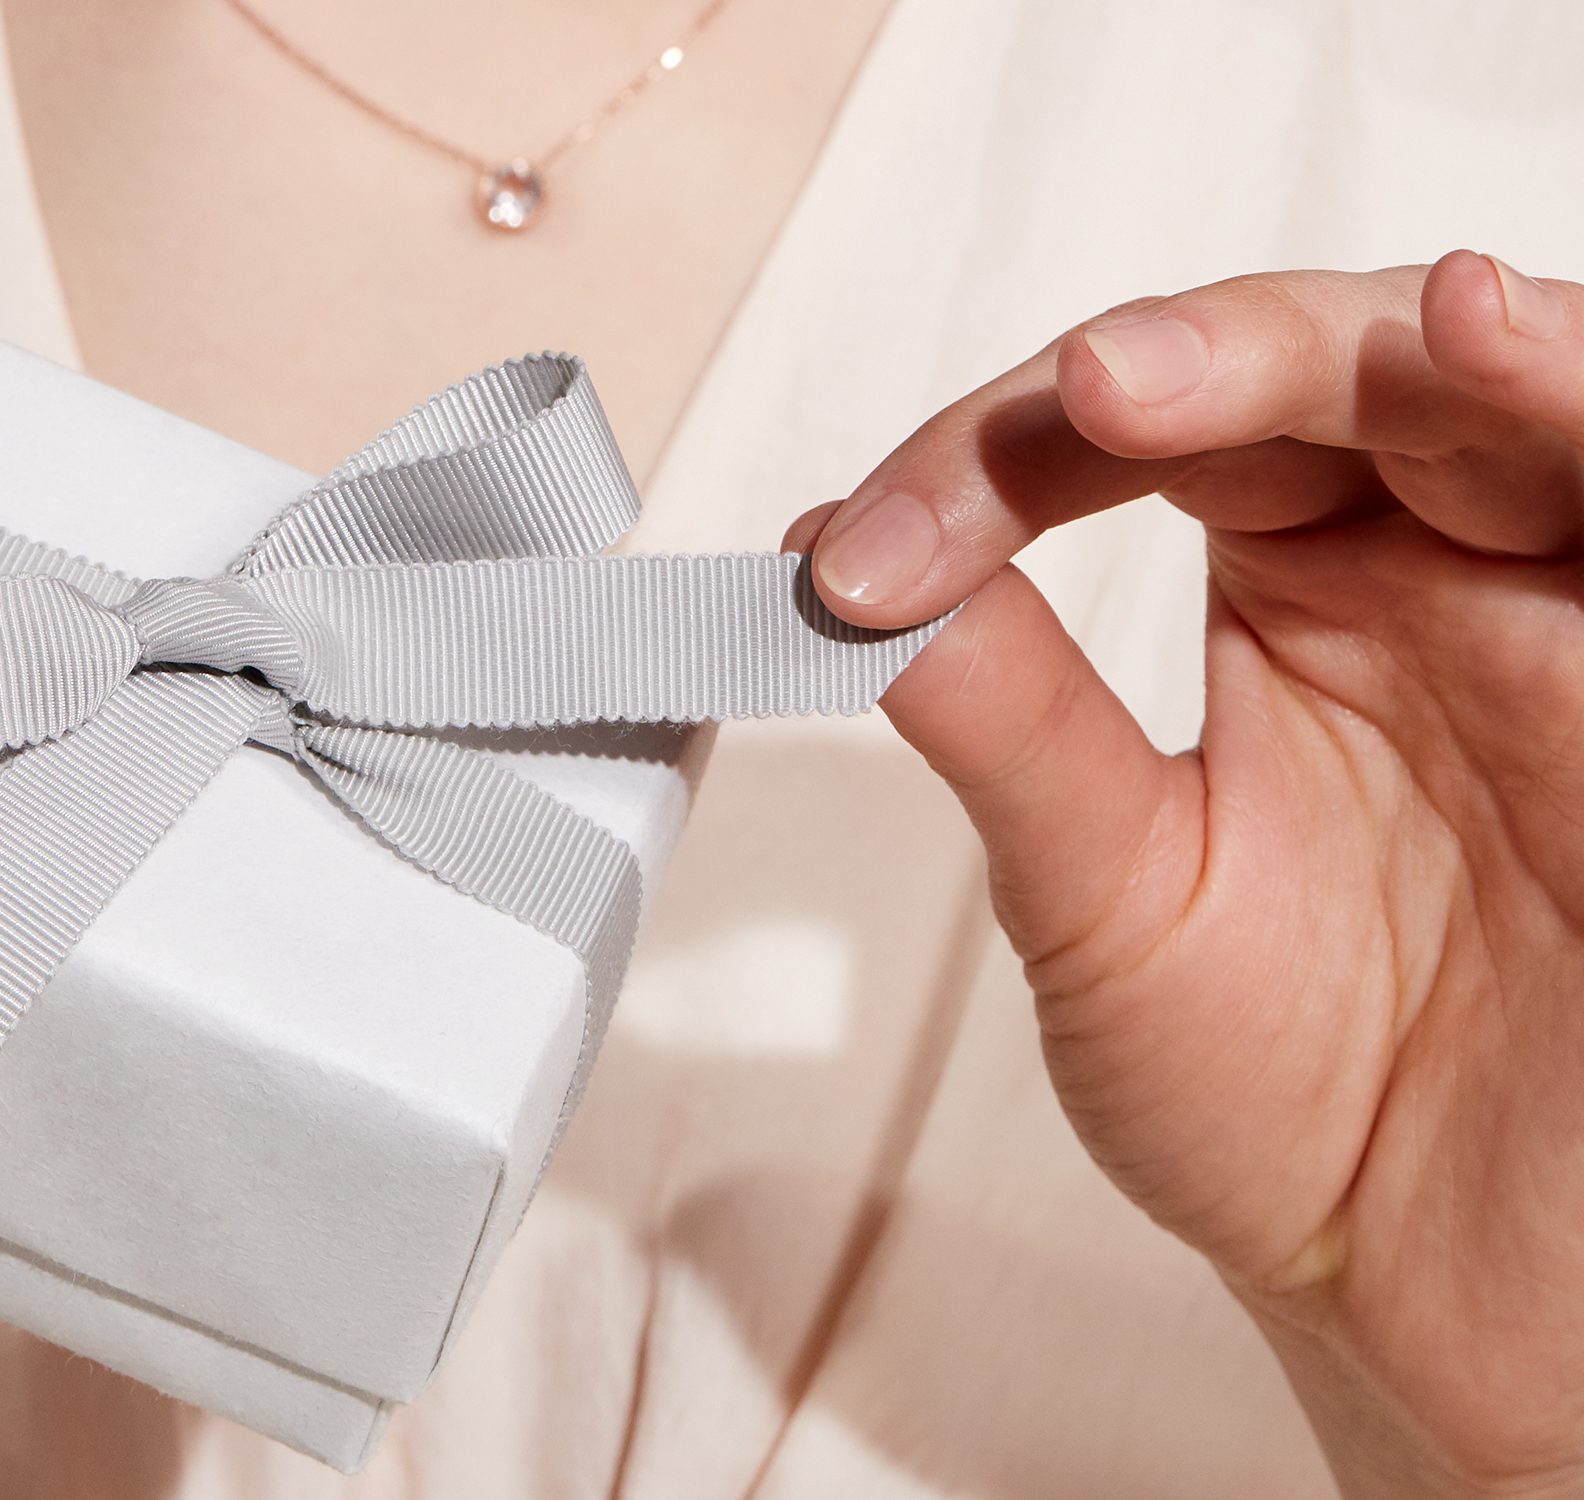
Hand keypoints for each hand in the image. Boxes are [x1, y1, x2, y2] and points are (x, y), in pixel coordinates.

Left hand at [793, 252, 1583, 1497]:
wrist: (1442, 1303)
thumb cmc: (1293, 1103)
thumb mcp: (1110, 902)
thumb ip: (1007, 726)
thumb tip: (830, 572)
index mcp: (1302, 590)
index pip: (1145, 432)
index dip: (1000, 459)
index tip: (862, 561)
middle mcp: (1438, 571)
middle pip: (1334, 368)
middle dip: (1205, 362)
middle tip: (1088, 397)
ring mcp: (1567, 621)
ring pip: (1513, 402)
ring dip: (1422, 352)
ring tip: (1367, 333)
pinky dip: (1569, 401)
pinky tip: (1487, 342)